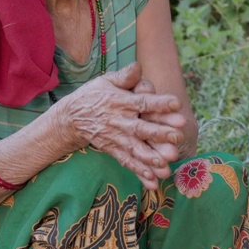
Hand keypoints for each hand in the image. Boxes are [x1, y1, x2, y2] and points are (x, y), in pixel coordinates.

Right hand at [57, 63, 185, 188]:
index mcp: (121, 102)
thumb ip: (124, 76)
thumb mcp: (106, 81)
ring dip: (150, 159)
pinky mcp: (113, 150)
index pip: (142, 102)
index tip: (176, 103)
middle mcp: (120, 121)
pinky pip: (127, 162)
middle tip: (177, 136)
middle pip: (141, 128)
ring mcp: (116, 138)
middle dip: (159, 133)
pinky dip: (140, 172)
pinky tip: (153, 182)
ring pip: (135, 149)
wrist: (71, 118)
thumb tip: (138, 66)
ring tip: (166, 166)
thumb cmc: (94, 95)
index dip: (159, 103)